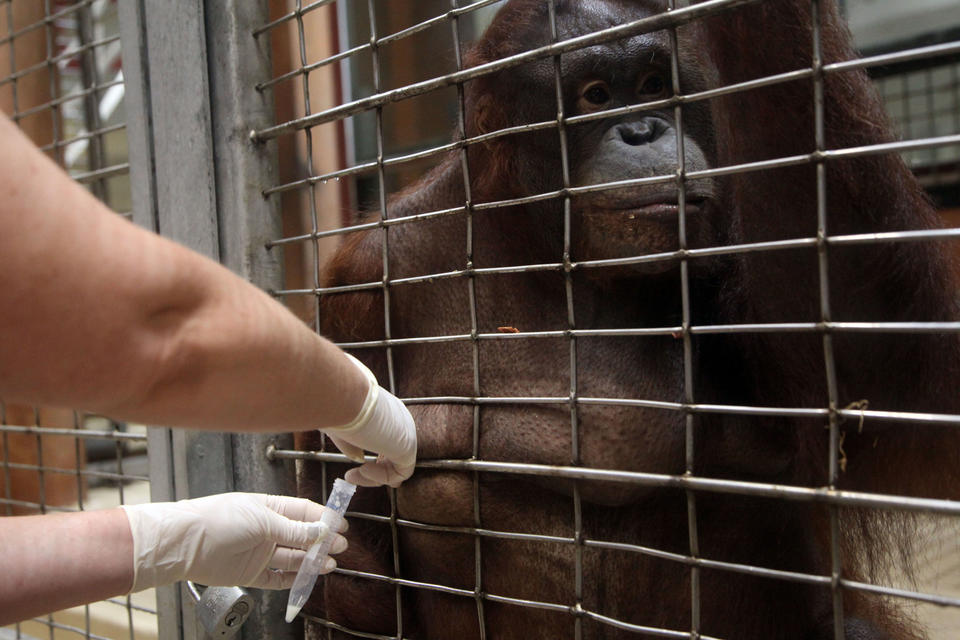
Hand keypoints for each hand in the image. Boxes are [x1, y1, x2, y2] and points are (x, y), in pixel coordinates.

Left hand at [121, 493, 347, 591]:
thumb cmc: (219, 519)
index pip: (304, 512)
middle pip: (302, 536)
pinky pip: (277, 578)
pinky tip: (306, 578)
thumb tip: (321, 532)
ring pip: (293, 557)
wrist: (184, 544)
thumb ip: (293, 530)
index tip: (342, 524)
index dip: (324, 518)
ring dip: (312, 560)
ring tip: (329, 563)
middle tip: (340, 546)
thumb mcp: (262, 520)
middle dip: (322, 541)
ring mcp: (260, 552)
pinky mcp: (251, 573)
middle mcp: (267, 529)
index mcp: (270, 508)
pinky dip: (292, 579)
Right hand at [323, 354, 416, 486]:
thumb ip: (352, 442)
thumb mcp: (341, 425)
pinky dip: (381, 477)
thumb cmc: (338, 406)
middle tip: (349, 476)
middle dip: (375, 470)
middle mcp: (400, 420)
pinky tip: (363, 469)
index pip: (388, 435)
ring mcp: (406, 433)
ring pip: (397, 465)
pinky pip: (400, 473)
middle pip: (394, 453)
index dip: (374, 453)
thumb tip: (359, 458)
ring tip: (350, 476)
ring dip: (374, 477)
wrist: (346, 398)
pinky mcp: (408, 447)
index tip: (357, 464)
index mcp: (386, 410)